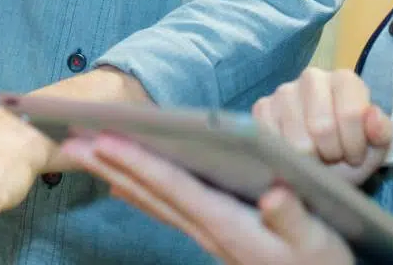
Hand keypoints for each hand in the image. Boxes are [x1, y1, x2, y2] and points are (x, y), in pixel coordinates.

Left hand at [63, 134, 353, 264]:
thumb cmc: (324, 261)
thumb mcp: (318, 240)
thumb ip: (293, 218)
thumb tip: (274, 193)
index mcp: (229, 225)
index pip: (174, 186)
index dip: (138, 161)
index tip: (104, 140)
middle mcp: (209, 229)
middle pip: (151, 190)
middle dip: (110, 163)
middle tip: (69, 139)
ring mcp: (207, 233)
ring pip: (152, 199)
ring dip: (115, 173)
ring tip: (84, 151)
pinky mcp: (213, 233)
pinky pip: (165, 207)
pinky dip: (139, 190)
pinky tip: (121, 182)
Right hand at [253, 68, 392, 184]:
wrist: (322, 166)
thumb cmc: (350, 152)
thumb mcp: (374, 148)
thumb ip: (381, 132)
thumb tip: (372, 116)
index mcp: (344, 80)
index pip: (351, 114)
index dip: (354, 145)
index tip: (354, 154)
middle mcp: (312, 77)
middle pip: (321, 127)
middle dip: (330, 153)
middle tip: (333, 157)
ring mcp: (284, 91)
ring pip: (296, 139)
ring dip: (309, 159)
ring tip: (316, 156)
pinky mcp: (262, 108)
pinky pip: (272, 139)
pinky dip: (285, 156)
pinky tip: (294, 153)